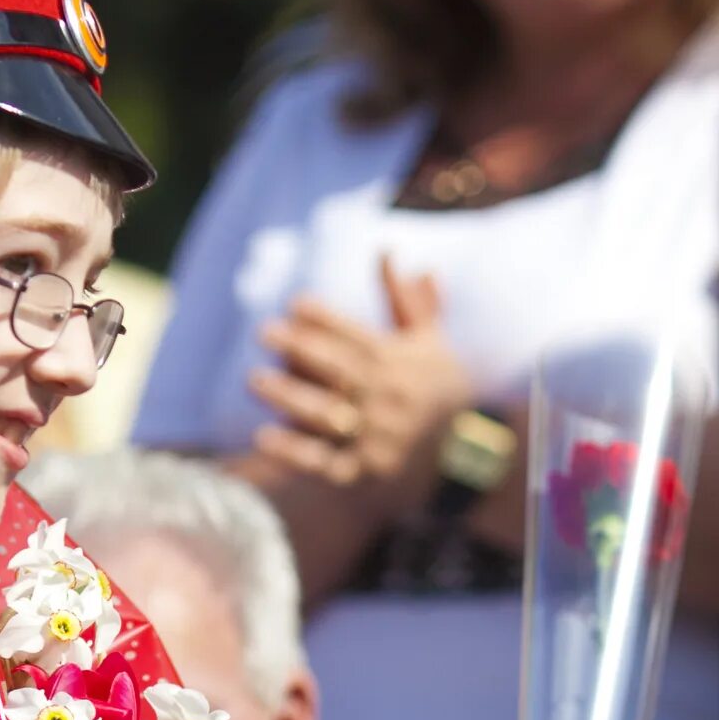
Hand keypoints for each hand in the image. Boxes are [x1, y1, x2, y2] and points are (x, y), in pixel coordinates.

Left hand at [247, 258, 475, 516]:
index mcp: (401, 362)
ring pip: (329, 415)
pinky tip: (263, 436)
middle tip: (263, 333)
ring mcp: (378, 436)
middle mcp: (390, 398)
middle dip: (301, 350)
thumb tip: (385, 249)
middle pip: (340, 371)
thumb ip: (403, 298)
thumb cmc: (436, 385)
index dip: (327, 319)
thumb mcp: (428, 338)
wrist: (465, 451)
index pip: (358, 336)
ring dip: (289, 398)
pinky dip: (295, 452)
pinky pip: (326, 462)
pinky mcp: (366, 470)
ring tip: (253, 380)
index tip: (295, 304)